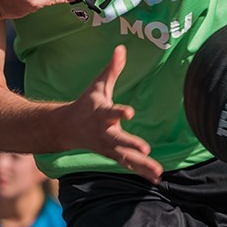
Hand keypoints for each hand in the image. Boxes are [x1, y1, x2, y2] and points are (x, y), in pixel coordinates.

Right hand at [65, 45, 160, 182]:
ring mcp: (108, 146)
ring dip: (142, 165)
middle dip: (131, 145)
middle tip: (145, 150)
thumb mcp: (97, 85)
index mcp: (101, 114)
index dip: (120, 113)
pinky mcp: (112, 155)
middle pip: (119, 140)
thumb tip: (121, 48)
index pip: (111, 112)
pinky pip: (128, 165)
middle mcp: (104, 132)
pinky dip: (142, 172)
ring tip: (159, 172)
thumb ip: (112, 69)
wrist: (67, 128)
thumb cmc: (86, 104)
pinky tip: (157, 178)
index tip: (130, 113)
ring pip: (126, 158)